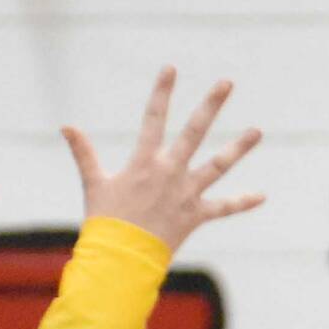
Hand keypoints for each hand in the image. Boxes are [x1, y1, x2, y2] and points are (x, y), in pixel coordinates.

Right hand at [62, 68, 263, 250]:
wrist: (121, 260)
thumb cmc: (104, 222)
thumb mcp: (93, 184)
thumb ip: (83, 153)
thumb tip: (66, 126)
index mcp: (144, 162)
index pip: (154, 118)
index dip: (162, 92)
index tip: (171, 68)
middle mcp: (170, 173)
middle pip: (195, 132)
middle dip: (210, 105)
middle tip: (227, 83)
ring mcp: (186, 194)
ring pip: (218, 165)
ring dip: (238, 147)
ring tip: (257, 130)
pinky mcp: (196, 216)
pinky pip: (223, 208)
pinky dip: (242, 203)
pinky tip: (262, 195)